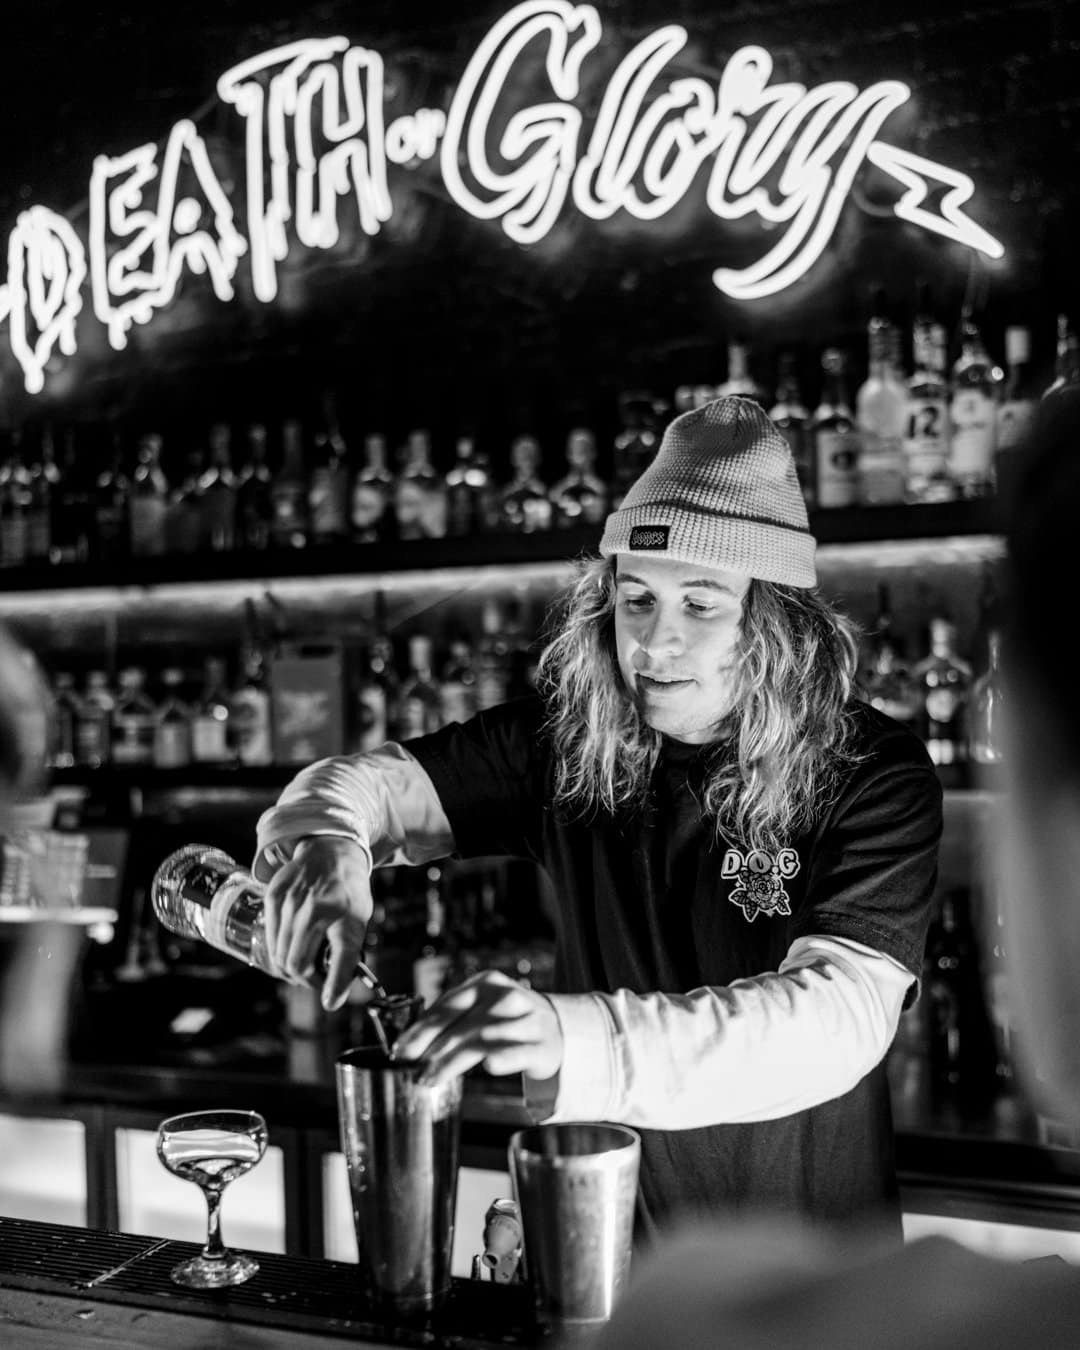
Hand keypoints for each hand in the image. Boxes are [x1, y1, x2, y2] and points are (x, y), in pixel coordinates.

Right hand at [261, 836, 372, 1009]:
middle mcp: (315, 909)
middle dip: (306, 979)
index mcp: (344, 915)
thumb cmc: (349, 890)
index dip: (334, 986)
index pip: (340, 959)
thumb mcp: (360, 920)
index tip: (330, 1002)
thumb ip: (348, 956)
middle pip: (296, 964)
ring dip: (290, 967)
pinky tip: (291, 944)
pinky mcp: (273, 896)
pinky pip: (270, 936)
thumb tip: (334, 997)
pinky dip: (279, 948)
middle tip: (316, 980)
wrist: (332, 852)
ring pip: (279, 954)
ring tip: (304, 965)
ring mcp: (290, 901)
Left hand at [391, 970, 563, 1087]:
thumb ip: (451, 1019)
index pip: (446, 1007)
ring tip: (432, 1078)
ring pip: (483, 1040)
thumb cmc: (507, 1020)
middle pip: (461, 1026)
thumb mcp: (481, 1007)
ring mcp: (526, 1019)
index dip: (420, 1031)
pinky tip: (488, 1067)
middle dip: (432, 1051)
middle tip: (413, 1071)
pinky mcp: (542, 1044)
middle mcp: (505, 997)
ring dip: (454, 1061)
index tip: (400, 1051)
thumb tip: (409, 1043)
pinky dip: (502, 1058)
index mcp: (485, 983)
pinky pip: (518, 1051)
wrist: (557, 1028)